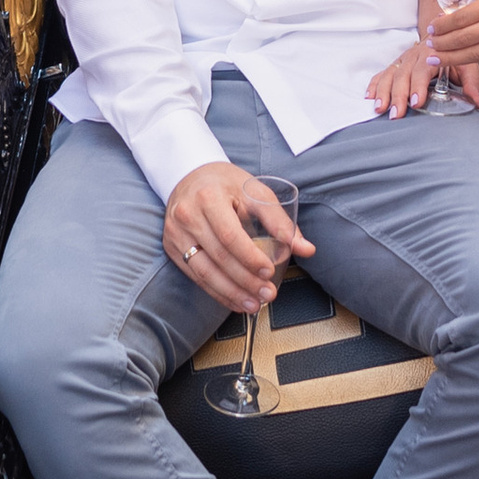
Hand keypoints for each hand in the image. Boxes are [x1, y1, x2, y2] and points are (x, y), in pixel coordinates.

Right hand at [162, 160, 313, 312]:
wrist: (189, 175)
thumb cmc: (225, 183)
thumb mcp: (255, 192)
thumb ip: (280, 221)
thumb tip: (306, 249)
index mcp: (208, 197)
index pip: (230, 236)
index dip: (250, 258)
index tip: (268, 272)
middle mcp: (187, 215)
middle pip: (218, 257)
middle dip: (245, 281)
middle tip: (267, 294)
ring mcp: (176, 233)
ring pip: (204, 272)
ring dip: (231, 293)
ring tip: (253, 304)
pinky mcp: (172, 247)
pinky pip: (195, 276)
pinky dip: (217, 292)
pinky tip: (234, 300)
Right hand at [366, 38, 478, 115]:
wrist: (444, 30)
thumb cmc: (456, 50)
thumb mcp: (469, 64)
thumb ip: (472, 83)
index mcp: (432, 52)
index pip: (423, 70)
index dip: (418, 86)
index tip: (416, 102)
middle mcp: (414, 55)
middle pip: (402, 75)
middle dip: (398, 95)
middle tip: (396, 114)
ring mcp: (403, 59)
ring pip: (390, 74)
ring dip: (383, 92)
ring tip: (380, 109)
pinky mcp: (396, 64)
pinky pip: (382, 73)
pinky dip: (375, 84)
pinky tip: (370, 97)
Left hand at [427, 0, 478, 68]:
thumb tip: (455, 18)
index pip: (464, 15)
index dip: (444, 25)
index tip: (431, 28)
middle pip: (465, 37)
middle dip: (442, 44)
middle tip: (428, 48)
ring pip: (475, 53)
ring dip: (452, 57)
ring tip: (436, 59)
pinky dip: (474, 61)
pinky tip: (461, 61)